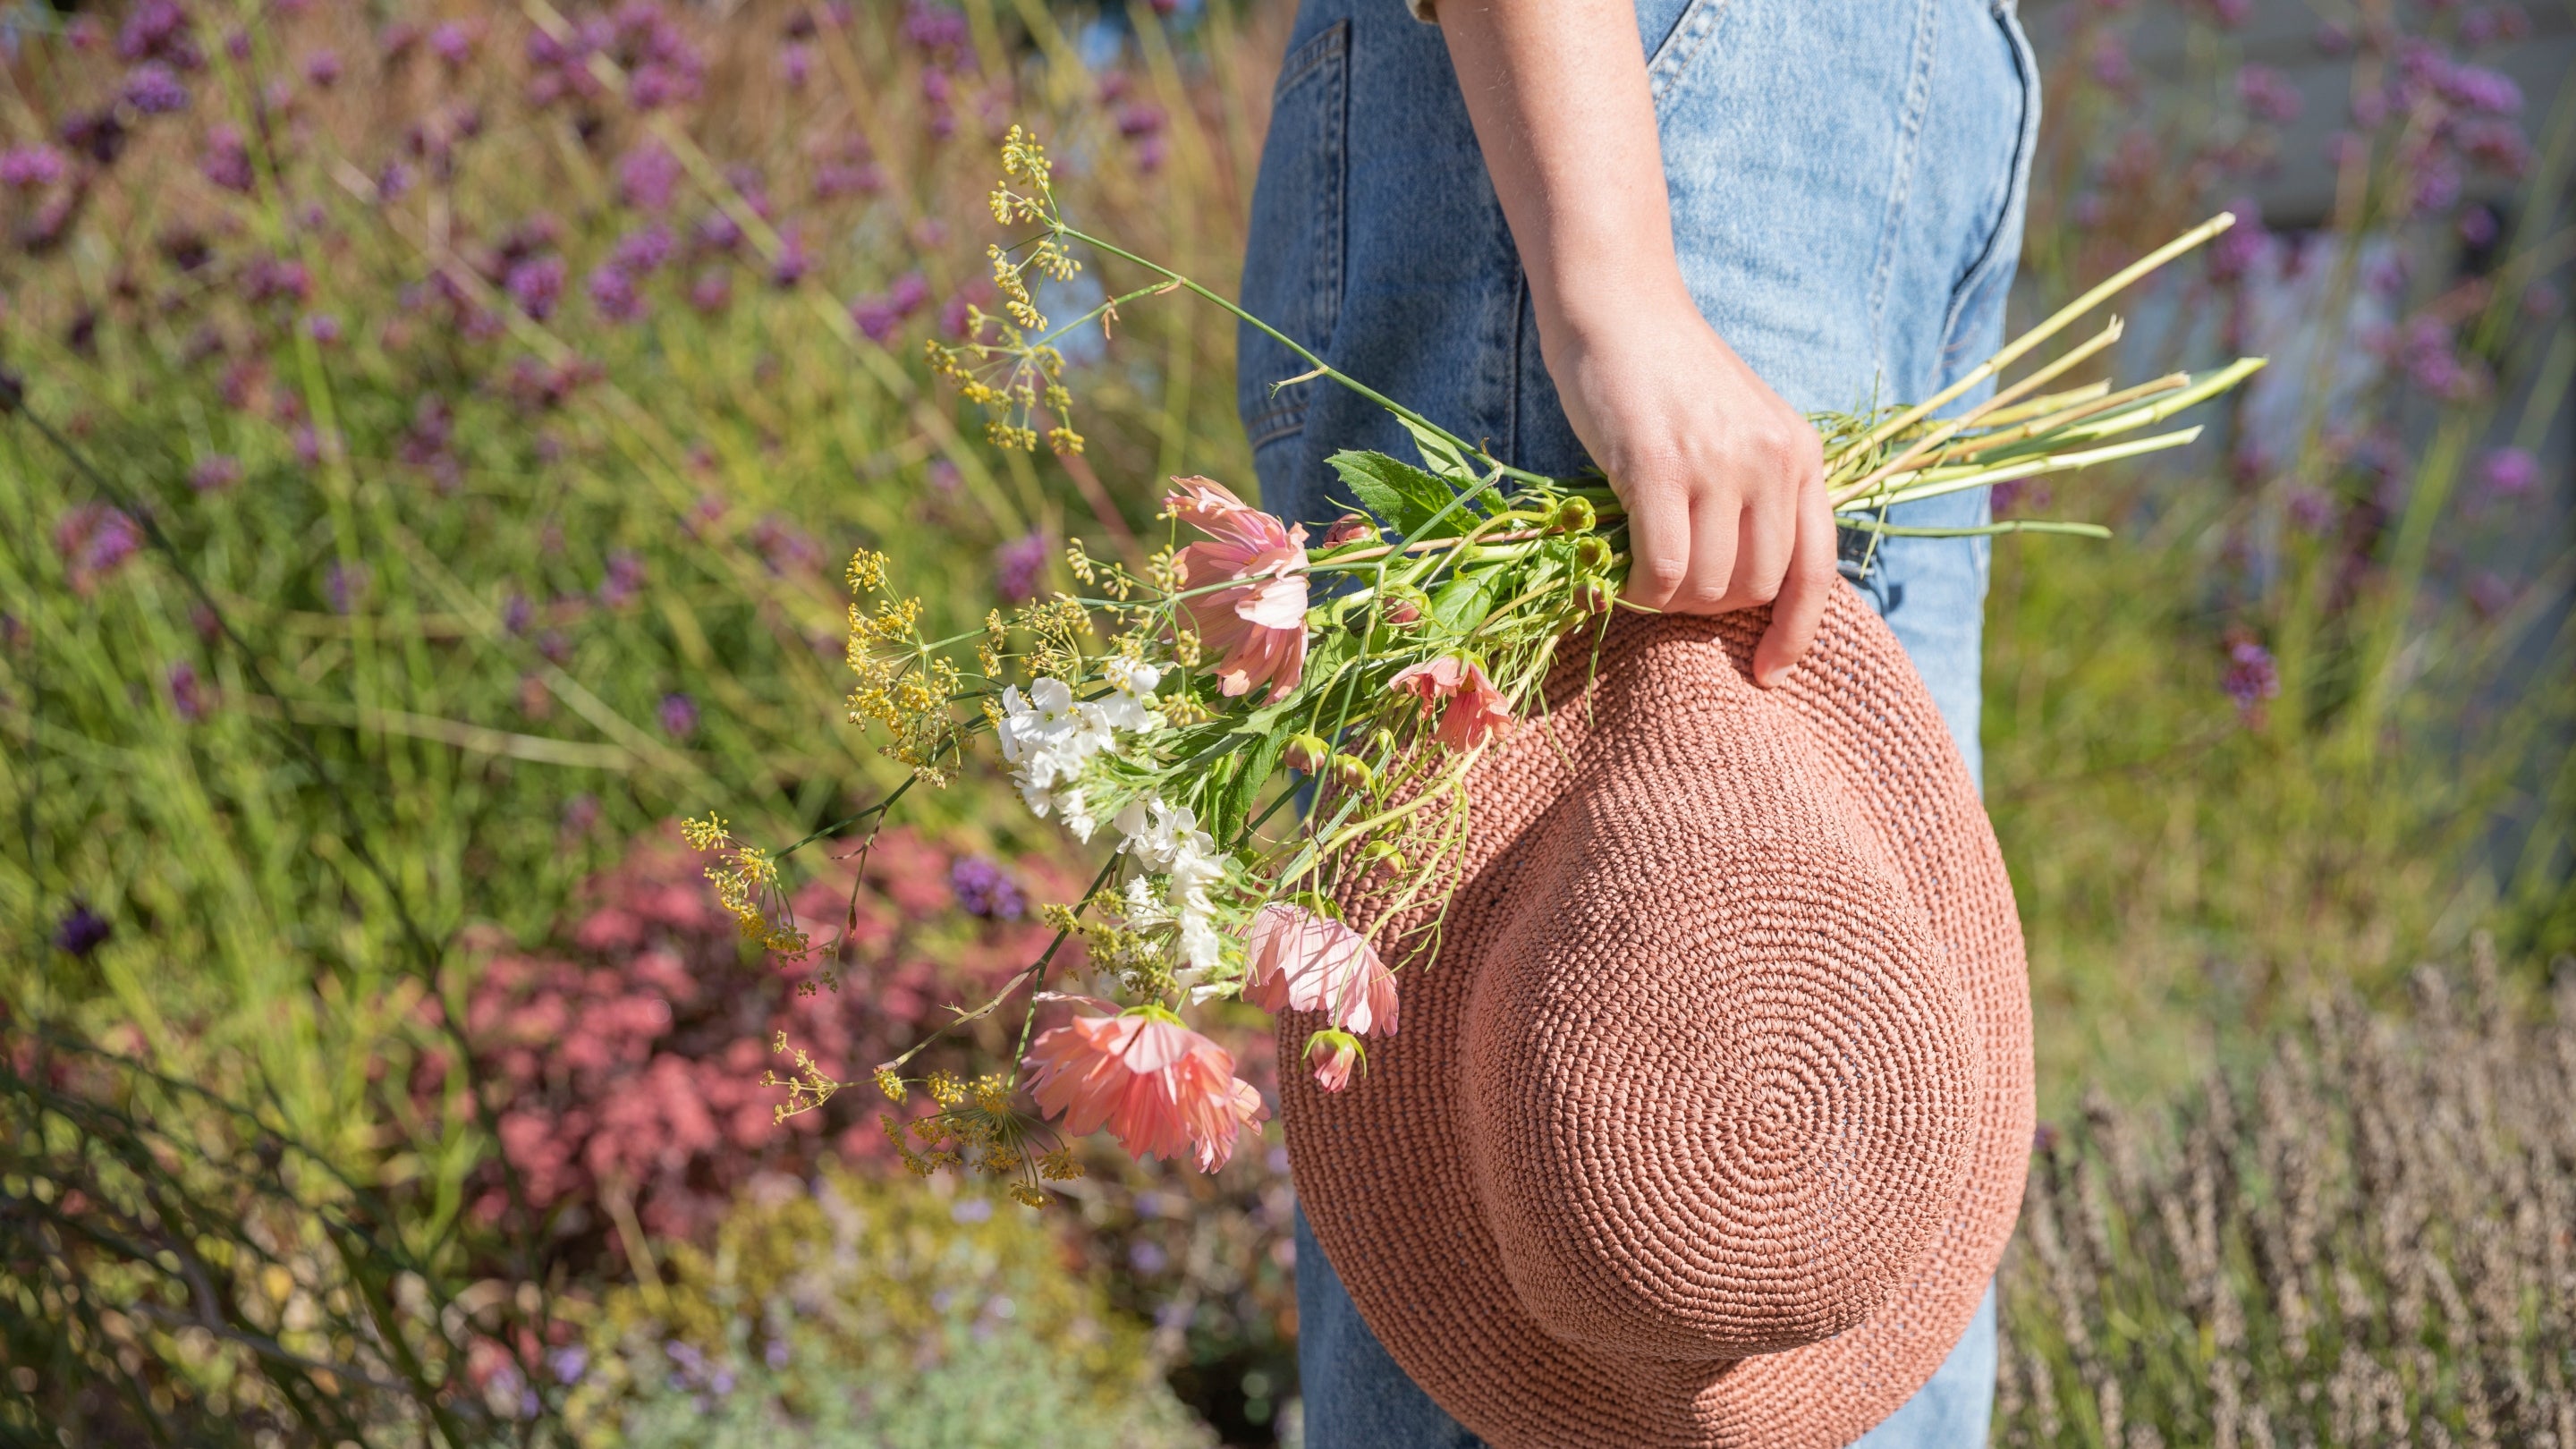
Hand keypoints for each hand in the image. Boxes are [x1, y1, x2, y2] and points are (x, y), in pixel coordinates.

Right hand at [1431, 0, 1837, 686]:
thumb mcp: (1737, 431)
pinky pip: (1661, 567)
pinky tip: (1621, 575)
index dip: (1796, 632)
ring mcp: (1718, 464)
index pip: (1816, 570)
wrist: (1618, 305)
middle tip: (1668, 591)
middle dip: (1710, 609)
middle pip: (1755, 587)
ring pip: (1706, 585)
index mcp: (1801, 456)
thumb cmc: (1667, 374)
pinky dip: (1640, 589)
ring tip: (1640, 577)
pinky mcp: (1659, 466)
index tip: (1768, 670)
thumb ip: (1755, 495)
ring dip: (1669, 601)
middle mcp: (1773, 462)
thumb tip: (1739, 589)